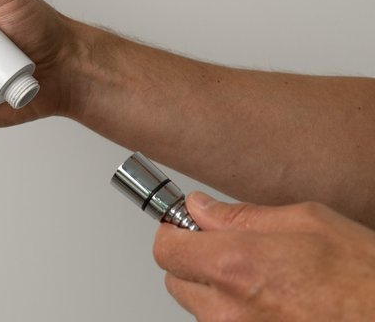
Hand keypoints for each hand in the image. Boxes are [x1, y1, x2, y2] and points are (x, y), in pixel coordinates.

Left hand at [153, 192, 374, 320]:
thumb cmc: (365, 279)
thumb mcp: (307, 222)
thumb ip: (241, 215)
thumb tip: (201, 208)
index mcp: (235, 265)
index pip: (166, 248)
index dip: (174, 232)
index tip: (186, 226)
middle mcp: (228, 309)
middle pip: (176, 280)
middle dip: (194, 261)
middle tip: (228, 249)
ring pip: (200, 308)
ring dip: (217, 291)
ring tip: (263, 279)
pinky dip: (238, 315)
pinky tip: (273, 302)